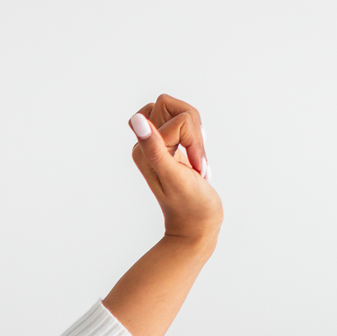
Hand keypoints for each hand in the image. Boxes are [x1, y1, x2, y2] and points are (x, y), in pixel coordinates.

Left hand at [127, 94, 221, 242]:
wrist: (196, 227)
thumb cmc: (189, 206)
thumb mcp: (172, 174)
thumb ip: (154, 147)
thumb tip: (137, 119)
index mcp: (142, 149)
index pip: (177, 116)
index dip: (191, 135)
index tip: (192, 163)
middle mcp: (146, 144)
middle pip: (175, 108)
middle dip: (194, 131)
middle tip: (195, 161)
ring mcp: (159, 146)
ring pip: (184, 116)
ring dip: (198, 139)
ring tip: (196, 164)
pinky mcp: (172, 150)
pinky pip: (189, 128)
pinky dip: (199, 142)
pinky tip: (197, 163)